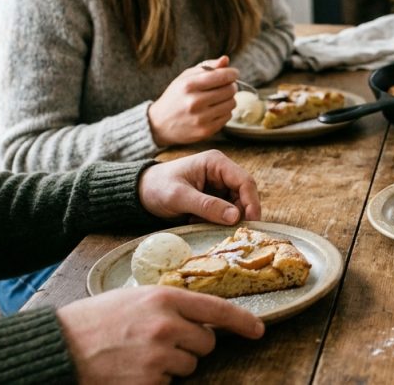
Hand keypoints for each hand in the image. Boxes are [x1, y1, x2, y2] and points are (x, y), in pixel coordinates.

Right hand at [58, 286, 264, 383]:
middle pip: (206, 344)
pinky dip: (155, 380)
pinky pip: (168, 383)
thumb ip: (169, 306)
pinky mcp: (149, 382)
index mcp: (165, 298)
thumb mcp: (135, 299)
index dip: (243, 321)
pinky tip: (131, 370)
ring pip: (189, 366)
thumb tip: (200, 320)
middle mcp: (167, 325)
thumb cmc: (95, 321)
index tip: (258, 330)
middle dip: (191, 347)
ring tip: (138, 355)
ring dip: (171, 365)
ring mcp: (159, 356)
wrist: (58, 348)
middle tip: (160, 343)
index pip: (217, 310)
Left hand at [139, 149, 260, 223]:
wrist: (141, 193)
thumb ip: (207, 206)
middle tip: (231, 231)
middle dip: (239, 213)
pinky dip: (217, 221)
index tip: (252, 222)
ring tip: (203, 223)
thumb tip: (235, 217)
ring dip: (226, 219)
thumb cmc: (157, 188)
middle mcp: (222, 172)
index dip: (251, 202)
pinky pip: (225, 212)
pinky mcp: (215, 198)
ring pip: (237, 206)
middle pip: (244, 195)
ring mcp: (219, 186)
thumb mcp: (179, 197)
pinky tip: (199, 222)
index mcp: (216, 163)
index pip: (245, 181)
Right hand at [148, 56, 239, 146]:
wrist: (160, 124)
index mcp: (188, 85)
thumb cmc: (175, 97)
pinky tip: (214, 109)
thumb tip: (225, 60)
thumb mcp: (185, 78)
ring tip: (218, 98)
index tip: (234, 73)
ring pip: (232, 103)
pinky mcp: (206, 131)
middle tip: (226, 86)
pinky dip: (224, 111)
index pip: (222, 76)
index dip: (232, 73)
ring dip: (229, 99)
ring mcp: (201, 118)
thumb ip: (207, 67)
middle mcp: (194, 102)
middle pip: (230, 90)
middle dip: (231, 85)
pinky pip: (228, 116)